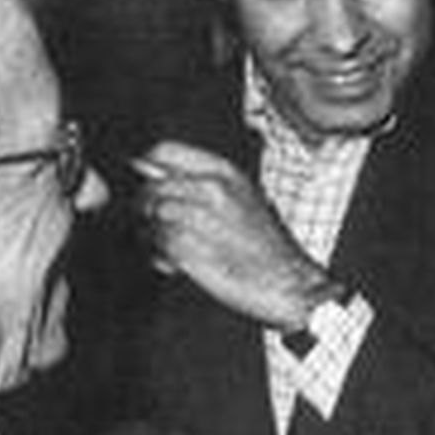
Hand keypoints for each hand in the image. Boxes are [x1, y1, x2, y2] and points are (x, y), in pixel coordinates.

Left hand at [134, 141, 333, 330]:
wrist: (289, 283)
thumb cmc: (265, 245)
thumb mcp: (241, 197)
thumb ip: (198, 181)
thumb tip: (145, 169)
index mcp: (224, 173)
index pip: (163, 151)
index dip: (146, 168)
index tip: (147, 185)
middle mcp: (212, 191)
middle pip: (152, 188)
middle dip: (145, 208)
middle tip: (152, 225)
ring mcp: (202, 220)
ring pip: (152, 217)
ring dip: (151, 235)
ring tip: (165, 247)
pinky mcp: (191, 251)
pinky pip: (157, 246)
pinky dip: (159, 257)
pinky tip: (172, 264)